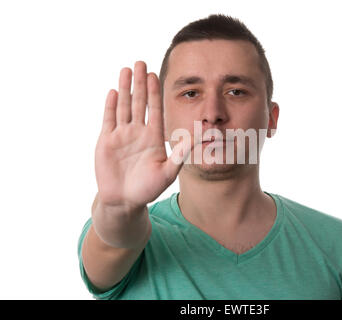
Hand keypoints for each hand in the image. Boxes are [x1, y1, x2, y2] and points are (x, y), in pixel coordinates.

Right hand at [94, 61, 190, 212]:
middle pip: (139, 102)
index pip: (155, 109)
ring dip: (125, 88)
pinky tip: (113, 92)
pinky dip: (111, 106)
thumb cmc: (148, 189)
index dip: (154, 92)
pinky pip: (109, 120)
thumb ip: (182, 153)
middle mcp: (138, 132)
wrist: (124, 201)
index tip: (155, 74)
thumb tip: (201, 136)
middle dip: (140, 83)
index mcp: (154, 137)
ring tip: (126, 70)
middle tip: (140, 62)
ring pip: (124, 106)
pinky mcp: (106, 141)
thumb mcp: (168, 171)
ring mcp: (121, 135)